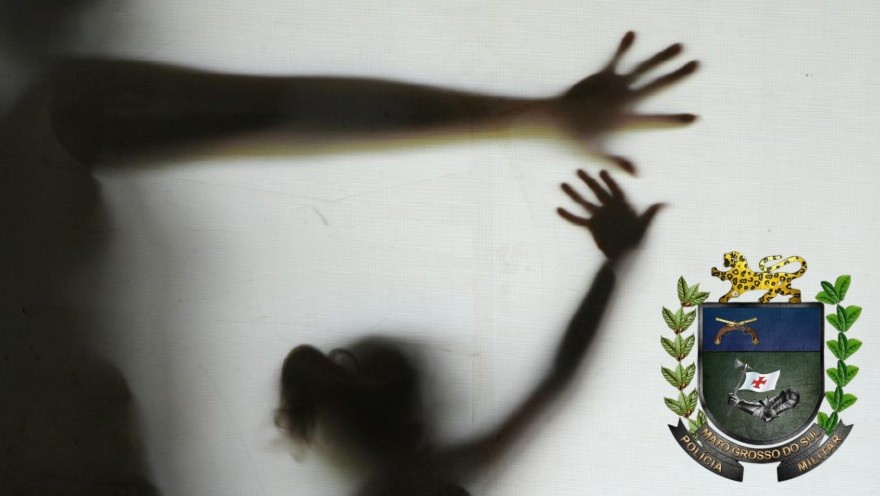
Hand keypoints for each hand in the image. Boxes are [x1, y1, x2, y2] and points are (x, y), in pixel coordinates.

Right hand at [552, 32, 697, 173]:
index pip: (655, 120)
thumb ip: (615, 160)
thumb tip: (636, 174)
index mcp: (627, 120)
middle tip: (697, 65)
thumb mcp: (593, 152)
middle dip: (677, 76)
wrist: (556, 120)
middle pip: (658, 87)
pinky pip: (616, 59)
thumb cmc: (573, 138)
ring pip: (644, 69)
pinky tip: (632, 33)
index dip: (673, 120)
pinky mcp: (603, 77)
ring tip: (680, 46)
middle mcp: (626, 101)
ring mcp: (617, 88)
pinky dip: (624, 48)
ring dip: (660, 58)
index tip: (694, 119)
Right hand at [557, 170, 661, 260]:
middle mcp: (610, 208)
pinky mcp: (592, 227)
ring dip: (574, 194)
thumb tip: (668, 204)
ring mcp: (600, 216)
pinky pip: (578, 220)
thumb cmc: (637, 241)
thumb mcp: (645, 227)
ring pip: (584, 202)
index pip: (615, 190)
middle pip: (597, 191)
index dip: (609, 181)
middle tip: (578, 170)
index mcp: (623, 206)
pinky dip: (569, 215)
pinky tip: (558, 208)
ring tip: (562, 184)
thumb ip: (652, 214)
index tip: (601, 172)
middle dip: (588, 181)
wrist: (625, 257)